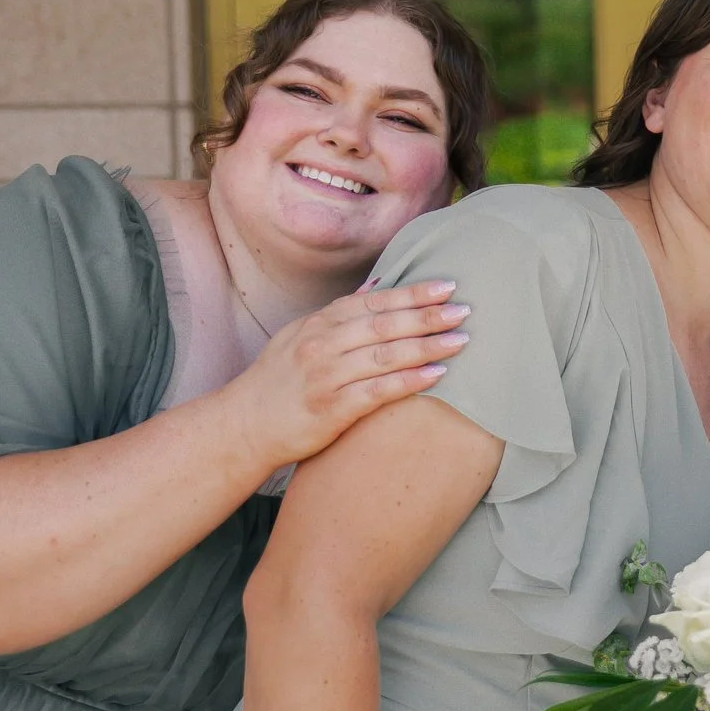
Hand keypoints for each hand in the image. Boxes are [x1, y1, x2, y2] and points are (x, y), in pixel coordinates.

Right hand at [228, 281, 469, 473]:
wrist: (245, 425)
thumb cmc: (280, 380)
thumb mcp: (301, 335)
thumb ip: (340, 313)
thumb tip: (378, 286)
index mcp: (319, 324)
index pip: (374, 302)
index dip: (412, 293)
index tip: (447, 286)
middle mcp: (322, 345)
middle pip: (385, 325)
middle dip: (427, 316)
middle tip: (464, 310)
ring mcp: (326, 376)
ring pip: (386, 355)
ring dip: (427, 346)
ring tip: (461, 340)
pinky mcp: (332, 408)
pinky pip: (378, 391)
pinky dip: (410, 381)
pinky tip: (437, 374)